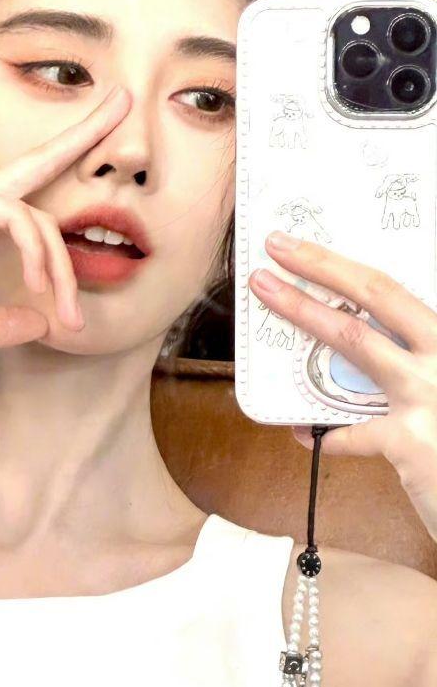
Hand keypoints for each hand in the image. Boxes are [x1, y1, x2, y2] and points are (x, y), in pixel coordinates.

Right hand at [0, 47, 130, 358]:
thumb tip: (36, 325)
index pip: (13, 191)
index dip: (45, 160)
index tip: (79, 138)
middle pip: (31, 160)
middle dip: (79, 128)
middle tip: (125, 99)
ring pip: (32, 214)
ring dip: (59, 265)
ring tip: (67, 313)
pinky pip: (12, 218)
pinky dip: (33, 251)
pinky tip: (40, 286)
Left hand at [250, 232, 436, 541]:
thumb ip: (419, 357)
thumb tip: (366, 341)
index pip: (398, 287)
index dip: (346, 263)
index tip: (304, 244)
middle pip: (378, 295)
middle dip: (322, 266)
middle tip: (276, 246)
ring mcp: (434, 394)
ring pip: (356, 341)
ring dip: (304, 313)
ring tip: (266, 295)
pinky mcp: (414, 441)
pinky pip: (348, 434)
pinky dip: (322, 434)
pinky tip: (305, 434)